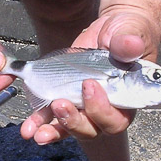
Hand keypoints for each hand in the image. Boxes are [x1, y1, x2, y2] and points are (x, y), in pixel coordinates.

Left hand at [20, 8, 160, 143]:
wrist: (110, 29)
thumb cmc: (127, 33)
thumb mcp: (130, 32)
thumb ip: (129, 41)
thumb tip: (131, 44)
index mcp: (126, 98)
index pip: (117, 119)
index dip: (102, 110)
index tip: (89, 85)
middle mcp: (106, 109)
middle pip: (92, 129)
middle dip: (74, 122)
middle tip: (60, 104)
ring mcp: (84, 107)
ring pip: (71, 127)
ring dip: (54, 130)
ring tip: (39, 132)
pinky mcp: (66, 98)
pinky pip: (53, 116)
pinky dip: (40, 122)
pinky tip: (29, 127)